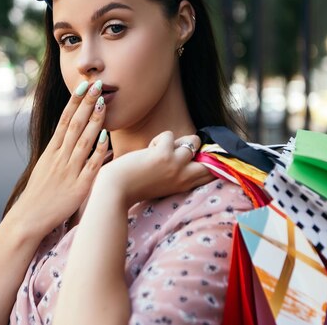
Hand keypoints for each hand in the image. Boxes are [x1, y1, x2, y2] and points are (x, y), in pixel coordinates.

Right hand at [7, 80, 108, 238]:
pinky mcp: (78, 187)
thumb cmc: (39, 195)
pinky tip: (105, 137)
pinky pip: (90, 166)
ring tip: (103, 102)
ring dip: (93, 121)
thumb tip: (72, 139)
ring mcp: (69, 171)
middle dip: (87, 104)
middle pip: (74, 125)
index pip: (64, 120)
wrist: (29, 219)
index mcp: (51, 152)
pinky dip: (98, 151)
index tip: (83, 86)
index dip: (74, 103)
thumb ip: (59, 154)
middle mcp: (59, 158)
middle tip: (97, 84)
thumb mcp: (45, 168)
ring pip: (83, 141)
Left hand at [94, 131, 213, 208]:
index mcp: (184, 185)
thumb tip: (182, 147)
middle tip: (175, 152)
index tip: (194, 157)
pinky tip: (146, 151)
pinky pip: (169, 135)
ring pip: (193, 140)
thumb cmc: (134, 186)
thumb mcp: (162, 184)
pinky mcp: (164, 154)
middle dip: (196, 150)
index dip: (207, 162)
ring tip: (158, 151)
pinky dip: (158, 139)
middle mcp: (184, 176)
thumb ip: (175, 172)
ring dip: (175, 141)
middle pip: (209, 158)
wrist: (116, 190)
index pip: (210, 173)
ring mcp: (176, 165)